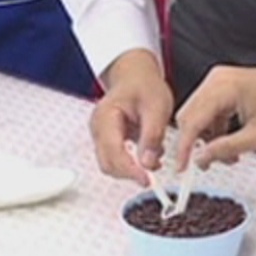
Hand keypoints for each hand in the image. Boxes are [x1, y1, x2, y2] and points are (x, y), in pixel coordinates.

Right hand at [89, 50, 173, 179]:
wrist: (136, 75)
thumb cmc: (144, 85)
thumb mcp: (157, 107)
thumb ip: (152, 135)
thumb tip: (148, 163)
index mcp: (106, 116)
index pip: (113, 152)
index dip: (129, 170)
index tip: (146, 180)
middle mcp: (98, 128)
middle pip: (108, 163)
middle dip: (129, 173)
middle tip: (152, 177)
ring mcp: (100, 134)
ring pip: (110, 164)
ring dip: (130, 169)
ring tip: (153, 162)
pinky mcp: (107, 139)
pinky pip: (115, 158)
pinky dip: (130, 163)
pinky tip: (147, 157)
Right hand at [174, 61, 255, 166]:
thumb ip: (227, 148)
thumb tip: (202, 159)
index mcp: (223, 88)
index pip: (192, 122)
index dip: (184, 148)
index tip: (182, 167)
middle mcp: (216, 80)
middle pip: (188, 117)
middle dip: (194, 144)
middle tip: (205, 164)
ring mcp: (217, 81)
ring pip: (196, 115)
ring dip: (205, 138)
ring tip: (226, 155)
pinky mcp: (221, 85)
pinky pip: (206, 110)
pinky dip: (213, 129)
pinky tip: (226, 141)